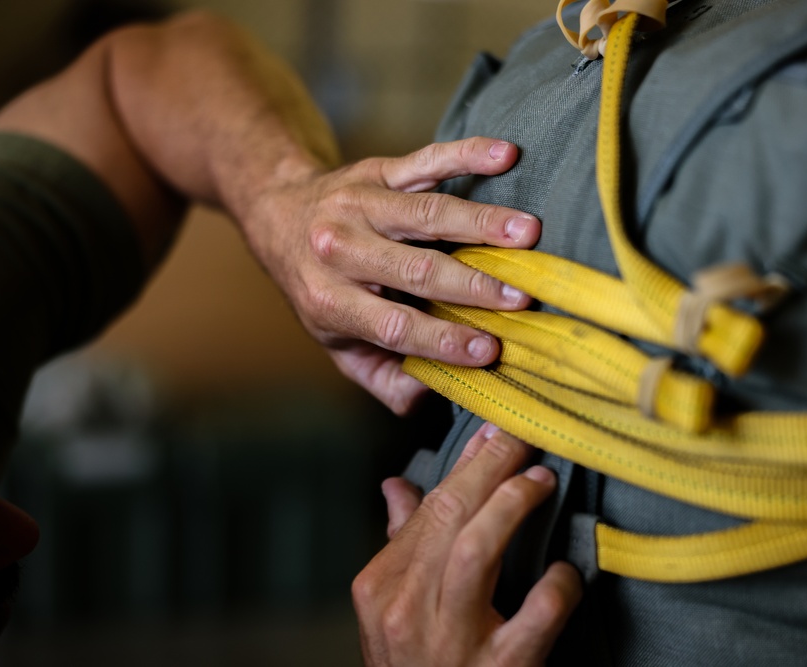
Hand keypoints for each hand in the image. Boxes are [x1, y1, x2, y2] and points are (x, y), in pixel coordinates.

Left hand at [240, 137, 540, 414]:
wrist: (279, 214)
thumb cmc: (321, 289)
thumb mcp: (336, 344)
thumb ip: (381, 378)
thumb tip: (428, 393)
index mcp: (331, 301)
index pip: (394, 326)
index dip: (442, 341)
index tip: (489, 351)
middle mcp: (340, 249)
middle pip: (414, 269)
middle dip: (472, 287)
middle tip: (522, 298)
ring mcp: (361, 205)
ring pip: (426, 214)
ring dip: (481, 222)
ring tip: (527, 232)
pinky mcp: (379, 170)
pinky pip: (426, 160)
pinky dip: (466, 154)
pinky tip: (505, 154)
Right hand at [353, 424, 582, 666]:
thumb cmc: (415, 665)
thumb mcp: (394, 611)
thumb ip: (402, 544)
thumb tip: (396, 486)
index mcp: (380, 588)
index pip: (426, 508)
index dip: (466, 465)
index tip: (495, 432)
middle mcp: (407, 612)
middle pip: (448, 518)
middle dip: (489, 469)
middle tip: (524, 439)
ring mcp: (450, 644)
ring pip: (474, 552)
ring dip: (510, 508)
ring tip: (540, 481)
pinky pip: (532, 617)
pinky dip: (554, 587)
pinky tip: (566, 570)